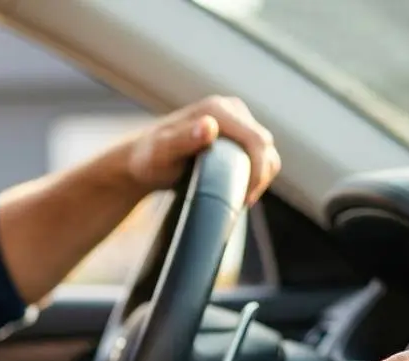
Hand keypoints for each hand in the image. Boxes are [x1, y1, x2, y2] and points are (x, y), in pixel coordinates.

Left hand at [125, 95, 280, 204]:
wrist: (142, 161)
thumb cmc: (148, 159)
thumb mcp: (161, 153)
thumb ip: (183, 139)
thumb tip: (210, 126)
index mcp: (218, 109)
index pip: (257, 140)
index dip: (257, 172)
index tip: (243, 199)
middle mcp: (231, 108)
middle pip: (265, 145)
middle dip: (259, 176)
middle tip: (240, 202)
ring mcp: (236, 119)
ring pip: (266, 150)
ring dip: (260, 176)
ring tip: (240, 199)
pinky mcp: (237, 132)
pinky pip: (259, 153)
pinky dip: (256, 173)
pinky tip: (240, 190)